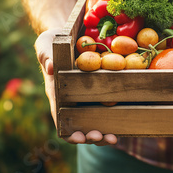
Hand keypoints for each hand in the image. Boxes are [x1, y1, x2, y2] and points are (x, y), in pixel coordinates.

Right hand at [35, 28, 117, 145]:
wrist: (67, 34)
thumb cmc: (53, 41)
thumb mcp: (46, 45)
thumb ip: (46, 56)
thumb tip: (51, 68)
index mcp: (57, 93)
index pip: (60, 118)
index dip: (69, 132)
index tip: (78, 137)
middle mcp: (72, 99)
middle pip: (79, 126)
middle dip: (90, 135)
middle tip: (100, 137)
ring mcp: (86, 96)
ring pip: (95, 121)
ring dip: (103, 133)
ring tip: (114, 138)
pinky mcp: (100, 90)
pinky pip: (107, 106)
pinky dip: (116, 117)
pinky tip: (126, 122)